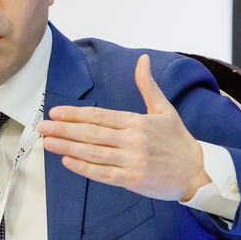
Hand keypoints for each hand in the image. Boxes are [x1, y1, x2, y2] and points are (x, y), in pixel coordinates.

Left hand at [37, 54, 209, 200]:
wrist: (198, 172)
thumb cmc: (178, 141)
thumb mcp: (164, 110)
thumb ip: (148, 86)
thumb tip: (142, 60)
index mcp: (137, 122)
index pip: (100, 116)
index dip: (75, 114)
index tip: (55, 112)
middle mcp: (133, 140)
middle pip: (92, 133)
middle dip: (64, 129)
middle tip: (42, 126)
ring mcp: (132, 161)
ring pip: (93, 152)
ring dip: (67, 147)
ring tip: (48, 142)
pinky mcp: (132, 180)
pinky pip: (102, 173)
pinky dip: (83, 167)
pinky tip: (66, 160)